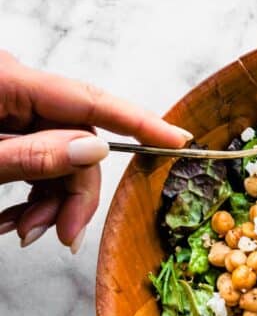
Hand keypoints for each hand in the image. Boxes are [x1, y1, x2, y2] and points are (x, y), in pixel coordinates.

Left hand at [0, 50, 191, 250]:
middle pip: (76, 140)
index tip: (179, 140)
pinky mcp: (2, 122)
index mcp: (8, 81)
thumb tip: (96, 151)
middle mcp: (15, 86)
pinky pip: (35, 159)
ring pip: (58, 156)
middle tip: (66, 234)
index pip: (90, 101)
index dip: (140, 123)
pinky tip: (13, 217)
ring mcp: (8, 104)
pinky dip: (30, 193)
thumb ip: (33, 156)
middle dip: (74, 193)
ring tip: (25, 230)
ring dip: (50, 201)